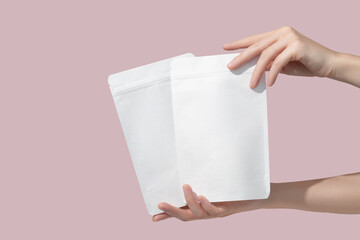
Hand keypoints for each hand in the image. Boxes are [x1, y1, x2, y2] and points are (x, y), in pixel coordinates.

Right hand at [152, 184, 266, 221]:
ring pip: (198, 213)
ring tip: (185, 186)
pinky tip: (202, 196)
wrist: (255, 197)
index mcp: (200, 207)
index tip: (153, 217)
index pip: (180, 212)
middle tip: (159, 205)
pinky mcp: (227, 209)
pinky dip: (207, 204)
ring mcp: (215, 212)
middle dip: (172, 212)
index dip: (167, 215)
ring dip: (190, 201)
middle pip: (185, 216)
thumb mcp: (214, 184)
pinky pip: (214, 210)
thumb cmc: (232, 190)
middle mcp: (205, 212)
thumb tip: (191, 170)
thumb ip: (203, 181)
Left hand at [223, 26, 337, 87]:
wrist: (328, 64)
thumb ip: (268, 62)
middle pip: (257, 46)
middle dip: (242, 57)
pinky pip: (278, 62)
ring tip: (252, 84)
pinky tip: (269, 83)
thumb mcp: (282, 63)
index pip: (255, 39)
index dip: (239, 43)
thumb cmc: (304, 63)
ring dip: (257, 72)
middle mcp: (283, 32)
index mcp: (278, 34)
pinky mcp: (297, 46)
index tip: (225, 47)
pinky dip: (272, 74)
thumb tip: (251, 67)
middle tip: (230, 67)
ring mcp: (290, 38)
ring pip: (266, 55)